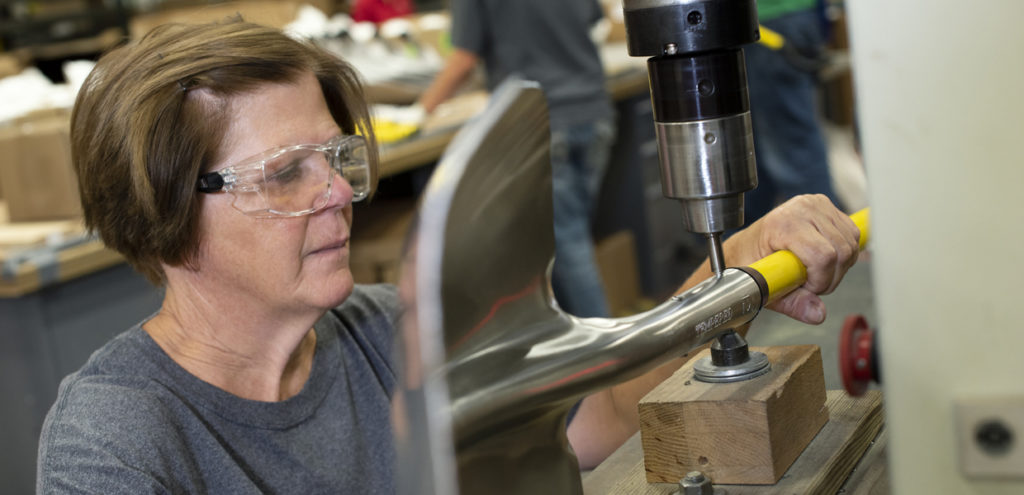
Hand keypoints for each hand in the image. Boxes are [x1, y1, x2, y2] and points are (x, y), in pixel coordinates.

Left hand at [724, 194, 860, 323]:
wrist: (747, 246)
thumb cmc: (752, 261)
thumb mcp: (766, 287)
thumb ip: (793, 303)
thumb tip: (818, 313)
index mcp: (782, 224)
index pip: (823, 256)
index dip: (821, 280)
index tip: (807, 288)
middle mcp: (801, 209)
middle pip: (841, 251)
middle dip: (830, 277)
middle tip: (810, 283)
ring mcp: (816, 204)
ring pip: (850, 244)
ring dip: (839, 267)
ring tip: (815, 271)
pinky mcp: (827, 206)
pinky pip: (853, 235)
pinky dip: (844, 254)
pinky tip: (823, 259)